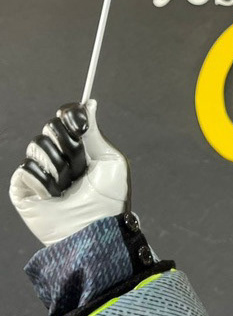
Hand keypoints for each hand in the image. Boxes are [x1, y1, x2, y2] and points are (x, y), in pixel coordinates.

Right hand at [9, 100, 129, 245]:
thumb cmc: (109, 197)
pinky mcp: (23, 188)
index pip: (64, 118)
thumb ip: (95, 132)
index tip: (80, 125)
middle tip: (80, 164)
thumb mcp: (109, 160)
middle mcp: (57, 156)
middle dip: (68, 144)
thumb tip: (90, 103)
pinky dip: (44, 181)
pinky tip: (54, 195)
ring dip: (59, 166)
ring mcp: (39, 172)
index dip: (70, 116)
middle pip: (50, 127)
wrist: (95, 227)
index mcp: (78, 147)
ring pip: (37, 145)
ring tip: (69, 184)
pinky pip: (26, 169)